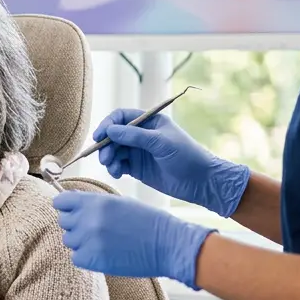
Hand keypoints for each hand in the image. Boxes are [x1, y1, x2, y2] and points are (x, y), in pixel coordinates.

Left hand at [53, 191, 214, 288]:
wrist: (168, 245)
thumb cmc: (148, 222)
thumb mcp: (120, 203)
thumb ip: (94, 203)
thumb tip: (74, 205)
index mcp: (95, 202)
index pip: (60, 201)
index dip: (66, 206)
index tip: (71, 211)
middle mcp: (88, 220)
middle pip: (64, 221)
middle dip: (76, 224)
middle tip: (95, 229)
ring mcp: (88, 240)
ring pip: (69, 240)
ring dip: (81, 241)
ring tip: (103, 241)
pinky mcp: (92, 260)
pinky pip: (76, 257)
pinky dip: (86, 257)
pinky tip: (103, 253)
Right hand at [93, 109, 249, 217]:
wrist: (200, 182)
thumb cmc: (186, 156)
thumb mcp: (161, 142)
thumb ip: (134, 136)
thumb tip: (109, 130)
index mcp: (149, 122)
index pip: (121, 117)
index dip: (108, 125)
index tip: (99, 137)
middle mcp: (141, 135)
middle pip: (113, 135)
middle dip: (106, 146)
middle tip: (105, 159)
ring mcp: (138, 152)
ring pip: (114, 151)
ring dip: (109, 159)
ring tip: (112, 168)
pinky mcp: (136, 168)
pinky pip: (118, 165)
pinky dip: (114, 168)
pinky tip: (117, 174)